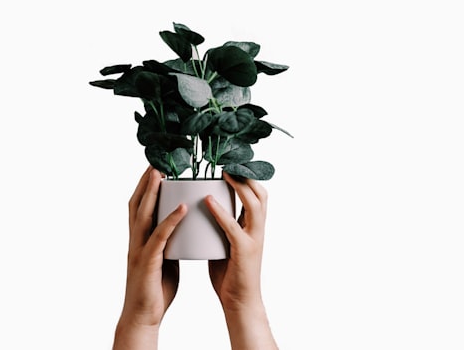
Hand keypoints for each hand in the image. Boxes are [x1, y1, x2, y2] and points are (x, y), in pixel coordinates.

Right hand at [113, 166, 187, 348]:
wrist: (144, 315)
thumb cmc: (155, 288)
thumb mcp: (162, 258)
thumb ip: (168, 241)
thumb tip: (181, 226)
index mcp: (139, 238)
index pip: (139, 205)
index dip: (144, 185)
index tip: (154, 166)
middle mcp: (135, 240)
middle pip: (137, 203)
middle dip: (144, 182)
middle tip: (155, 161)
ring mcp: (139, 250)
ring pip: (143, 215)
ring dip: (152, 193)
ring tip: (161, 174)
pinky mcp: (148, 262)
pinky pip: (160, 237)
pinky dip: (170, 220)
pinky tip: (182, 208)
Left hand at [205, 172, 277, 349]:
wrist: (240, 303)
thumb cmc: (230, 274)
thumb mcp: (227, 243)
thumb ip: (221, 225)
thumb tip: (202, 206)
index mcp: (253, 227)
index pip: (257, 194)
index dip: (246, 177)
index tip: (230, 162)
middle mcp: (258, 229)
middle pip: (261, 193)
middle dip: (247, 174)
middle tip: (228, 160)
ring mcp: (254, 239)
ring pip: (254, 203)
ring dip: (239, 185)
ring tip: (223, 172)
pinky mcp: (244, 251)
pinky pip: (233, 227)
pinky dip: (221, 211)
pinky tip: (208, 200)